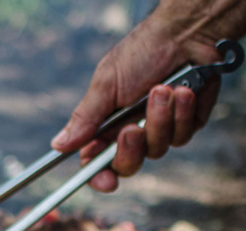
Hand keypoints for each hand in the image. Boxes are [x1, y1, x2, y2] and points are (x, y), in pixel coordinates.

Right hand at [52, 18, 225, 191]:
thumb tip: (58, 145)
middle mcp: (131, 130)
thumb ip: (85, 118)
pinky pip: (181, 136)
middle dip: (131, 149)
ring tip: (164, 88)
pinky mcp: (186, 124)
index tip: (106, 181)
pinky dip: (182, 113)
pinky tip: (184, 90)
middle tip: (131, 129)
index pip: (96, 160)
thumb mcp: (106, 85)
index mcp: (106, 123)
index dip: (98, 176)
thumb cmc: (143, 52)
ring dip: (159, 119)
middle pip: (127, 165)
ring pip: (157, 150)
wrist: (187, 34)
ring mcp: (159, 129)